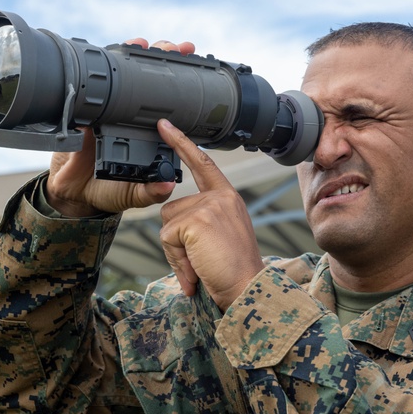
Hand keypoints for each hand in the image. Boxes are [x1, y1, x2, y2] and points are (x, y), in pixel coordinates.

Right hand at [44, 37, 195, 215]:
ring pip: (124, 72)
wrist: (73, 193)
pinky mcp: (87, 109)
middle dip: (165, 56)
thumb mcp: (134, 195)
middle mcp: (131, 115)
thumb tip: (167, 184)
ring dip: (135, 53)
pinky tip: (114, 52)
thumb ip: (150, 191)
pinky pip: (95, 83)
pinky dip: (102, 65)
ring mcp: (110, 109)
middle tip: (178, 48)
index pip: (170, 100)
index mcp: (148, 132)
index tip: (193, 63)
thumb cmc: (108, 191)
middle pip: (151, 77)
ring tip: (145, 43)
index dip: (182, 82)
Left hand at [157, 119, 264, 310]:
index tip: (164, 125)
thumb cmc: (235, 270)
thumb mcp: (221, 235)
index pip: (202, 164)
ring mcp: (209, 207)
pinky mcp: (196, 220)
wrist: (248, 289)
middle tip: (200, 260)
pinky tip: (196, 268)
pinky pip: (167, 238)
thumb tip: (173, 230)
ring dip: (176, 251)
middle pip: (171, 209)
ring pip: (166, 224)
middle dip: (176, 240)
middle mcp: (220, 197)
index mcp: (228, 198)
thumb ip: (201, 222)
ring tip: (201, 264)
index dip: (181, 144)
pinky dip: (176, 259)